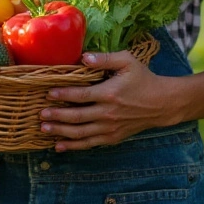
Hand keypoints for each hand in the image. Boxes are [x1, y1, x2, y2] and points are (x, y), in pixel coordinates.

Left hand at [38, 50, 180, 151]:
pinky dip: (74, 146)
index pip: (81, 96)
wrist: (162, 103)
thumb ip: (105, 58)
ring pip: (81, 133)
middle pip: (77, 117)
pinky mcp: (113, 137)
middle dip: (56, 117)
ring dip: (61, 133)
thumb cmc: (143, 79)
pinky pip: (90, 143)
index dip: (63, 95)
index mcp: (109, 94)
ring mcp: (110, 128)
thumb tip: (84, 57)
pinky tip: (59, 146)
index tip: (48, 94)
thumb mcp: (127, 61)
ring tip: (44, 130)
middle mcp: (108, 113)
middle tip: (40, 115)